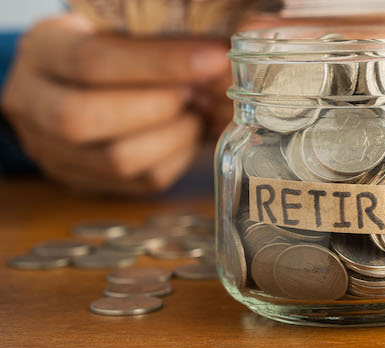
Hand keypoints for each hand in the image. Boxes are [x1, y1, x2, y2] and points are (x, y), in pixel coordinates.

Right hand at [1, 14, 229, 195]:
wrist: (76, 82)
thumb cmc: (111, 47)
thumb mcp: (123, 28)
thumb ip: (167, 33)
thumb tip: (250, 29)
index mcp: (42, 52)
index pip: (93, 60)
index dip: (160, 62)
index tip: (215, 57)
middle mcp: (34, 105)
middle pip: (86, 117)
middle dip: (160, 104)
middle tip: (198, 88)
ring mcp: (56, 151)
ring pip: (118, 159)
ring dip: (174, 133)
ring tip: (194, 108)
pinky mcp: (88, 182)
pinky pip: (142, 181)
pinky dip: (177, 155)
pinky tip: (186, 129)